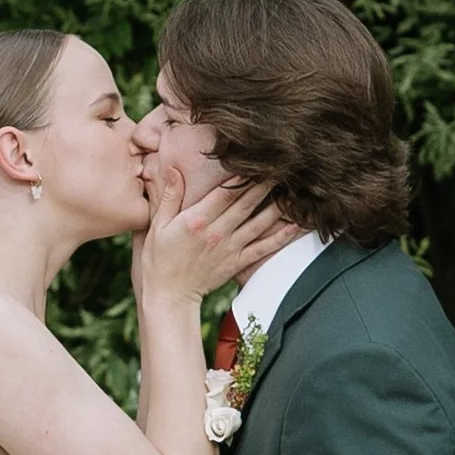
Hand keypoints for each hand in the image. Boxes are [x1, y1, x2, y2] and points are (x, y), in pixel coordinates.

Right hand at [132, 170, 292, 316]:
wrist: (169, 295)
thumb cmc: (159, 259)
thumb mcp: (158, 225)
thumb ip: (170, 196)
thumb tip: (173, 168)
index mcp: (197, 220)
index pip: (225, 192)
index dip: (243, 175)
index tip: (256, 159)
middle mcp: (217, 232)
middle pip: (246, 202)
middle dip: (266, 183)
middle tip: (283, 166)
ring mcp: (229, 248)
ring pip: (259, 223)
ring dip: (278, 206)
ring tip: (295, 189)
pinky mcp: (237, 262)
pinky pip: (263, 248)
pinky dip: (281, 237)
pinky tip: (296, 225)